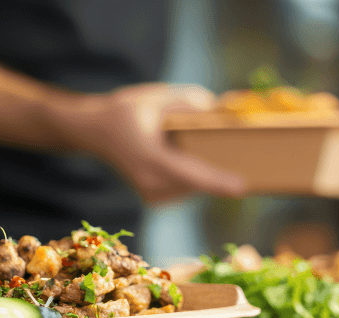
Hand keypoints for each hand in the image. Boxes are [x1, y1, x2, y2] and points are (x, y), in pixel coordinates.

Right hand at [72, 83, 247, 202]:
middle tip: (241, 155)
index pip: (190, 174)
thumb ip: (188, 103)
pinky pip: (185, 188)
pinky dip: (192, 175)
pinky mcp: (154, 198)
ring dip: (203, 171)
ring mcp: (150, 193)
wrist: (96, 131)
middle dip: (218, 170)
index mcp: (150, 158)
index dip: (218, 181)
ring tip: (195, 148)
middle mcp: (150, 182)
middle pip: (197, 182)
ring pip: (193, 187)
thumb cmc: (126, 110)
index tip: (242, 187)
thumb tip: (219, 110)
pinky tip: (183, 156)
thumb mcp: (156, 97)